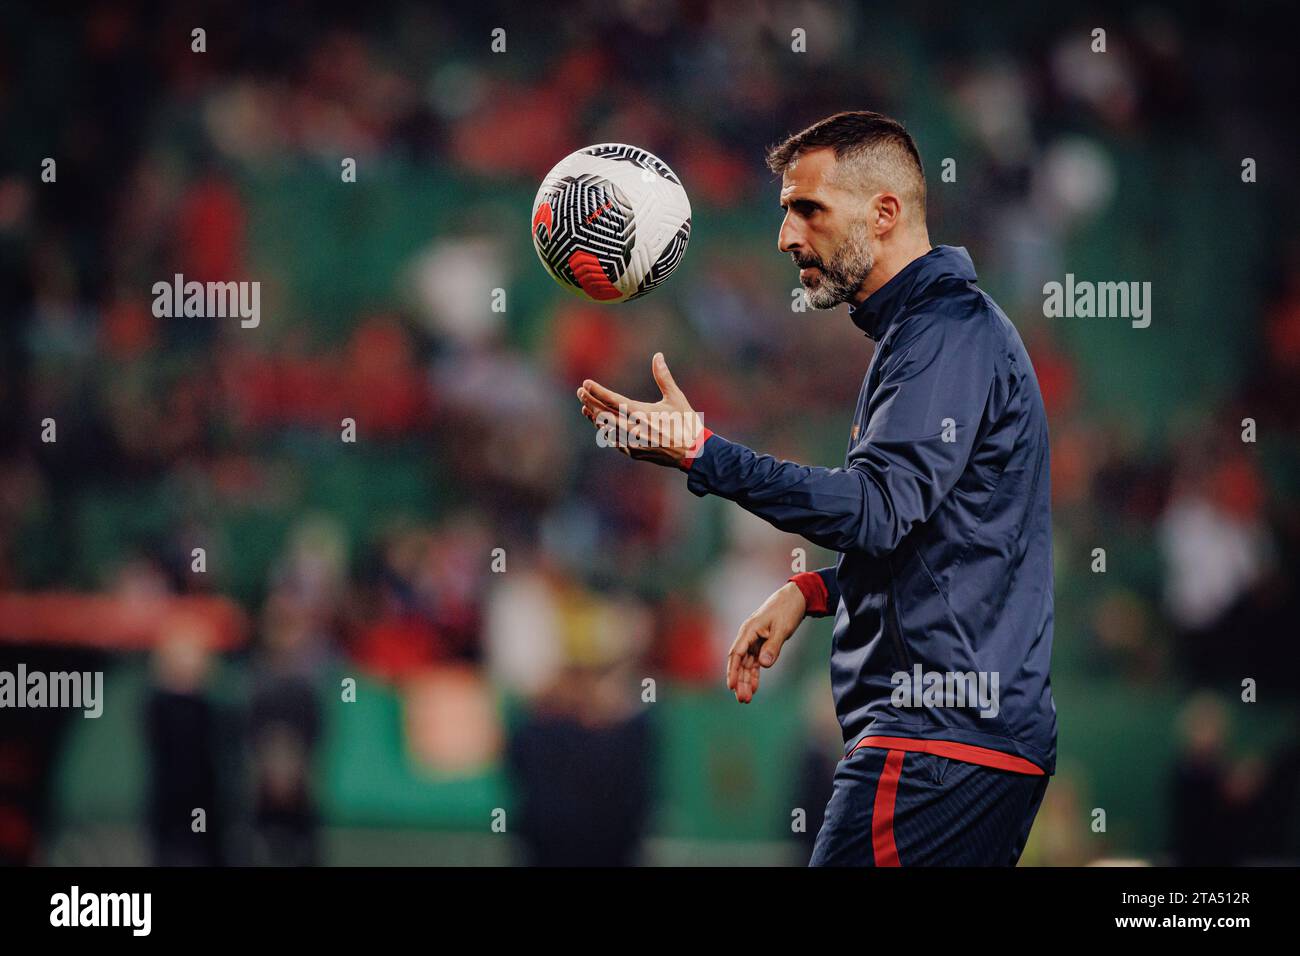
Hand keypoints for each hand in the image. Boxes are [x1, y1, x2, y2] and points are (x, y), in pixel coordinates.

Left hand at [576, 353, 701, 467]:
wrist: (693, 453)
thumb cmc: (686, 423)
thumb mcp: (676, 398)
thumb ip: (663, 377)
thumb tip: (658, 355)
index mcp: (642, 413)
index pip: (612, 400)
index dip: (597, 391)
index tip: (585, 383)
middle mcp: (633, 429)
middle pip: (604, 414)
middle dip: (590, 402)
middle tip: (580, 392)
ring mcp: (632, 443)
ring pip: (606, 429)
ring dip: (595, 417)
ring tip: (585, 406)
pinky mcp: (634, 453)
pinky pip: (614, 441)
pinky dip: (605, 431)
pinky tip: (601, 425)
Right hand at [725, 582, 806, 702]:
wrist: (796, 597)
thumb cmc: (787, 610)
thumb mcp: (782, 628)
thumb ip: (773, 647)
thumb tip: (764, 665)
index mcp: (749, 630)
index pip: (736, 654)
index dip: (733, 671)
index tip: (732, 686)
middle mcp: (748, 636)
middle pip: (740, 662)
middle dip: (740, 681)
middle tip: (742, 699)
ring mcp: (754, 640)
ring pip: (746, 664)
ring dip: (746, 681)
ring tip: (746, 699)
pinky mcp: (762, 644)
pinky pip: (755, 662)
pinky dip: (755, 674)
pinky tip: (754, 687)